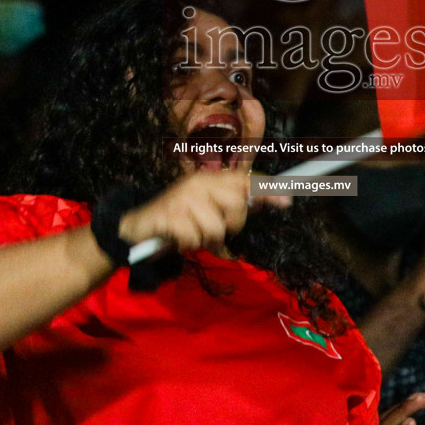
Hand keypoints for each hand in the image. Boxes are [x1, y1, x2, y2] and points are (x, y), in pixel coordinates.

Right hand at [119, 171, 289, 254]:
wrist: (138, 227)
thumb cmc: (179, 220)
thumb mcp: (207, 211)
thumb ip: (234, 208)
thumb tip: (272, 203)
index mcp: (209, 179)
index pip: (245, 181)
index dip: (267, 190)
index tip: (287, 201)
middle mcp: (198, 183)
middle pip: (237, 206)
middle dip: (231, 225)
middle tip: (214, 230)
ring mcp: (184, 198)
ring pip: (217, 228)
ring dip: (206, 240)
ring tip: (193, 236)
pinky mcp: (171, 215)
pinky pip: (196, 239)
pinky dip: (189, 245)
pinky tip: (179, 240)